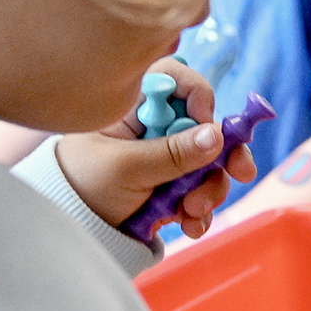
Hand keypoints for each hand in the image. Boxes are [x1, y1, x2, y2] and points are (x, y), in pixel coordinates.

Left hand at [52, 60, 257, 239]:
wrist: (68, 230)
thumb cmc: (81, 185)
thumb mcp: (124, 168)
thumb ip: (171, 153)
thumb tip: (217, 135)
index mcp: (132, 106)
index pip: (175, 80)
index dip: (198, 96)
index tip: (208, 124)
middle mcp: (153, 127)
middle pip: (205, 125)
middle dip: (223, 154)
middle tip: (242, 173)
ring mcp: (164, 158)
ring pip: (209, 164)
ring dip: (210, 190)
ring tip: (192, 213)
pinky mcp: (171, 187)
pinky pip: (200, 192)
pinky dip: (200, 211)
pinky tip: (189, 225)